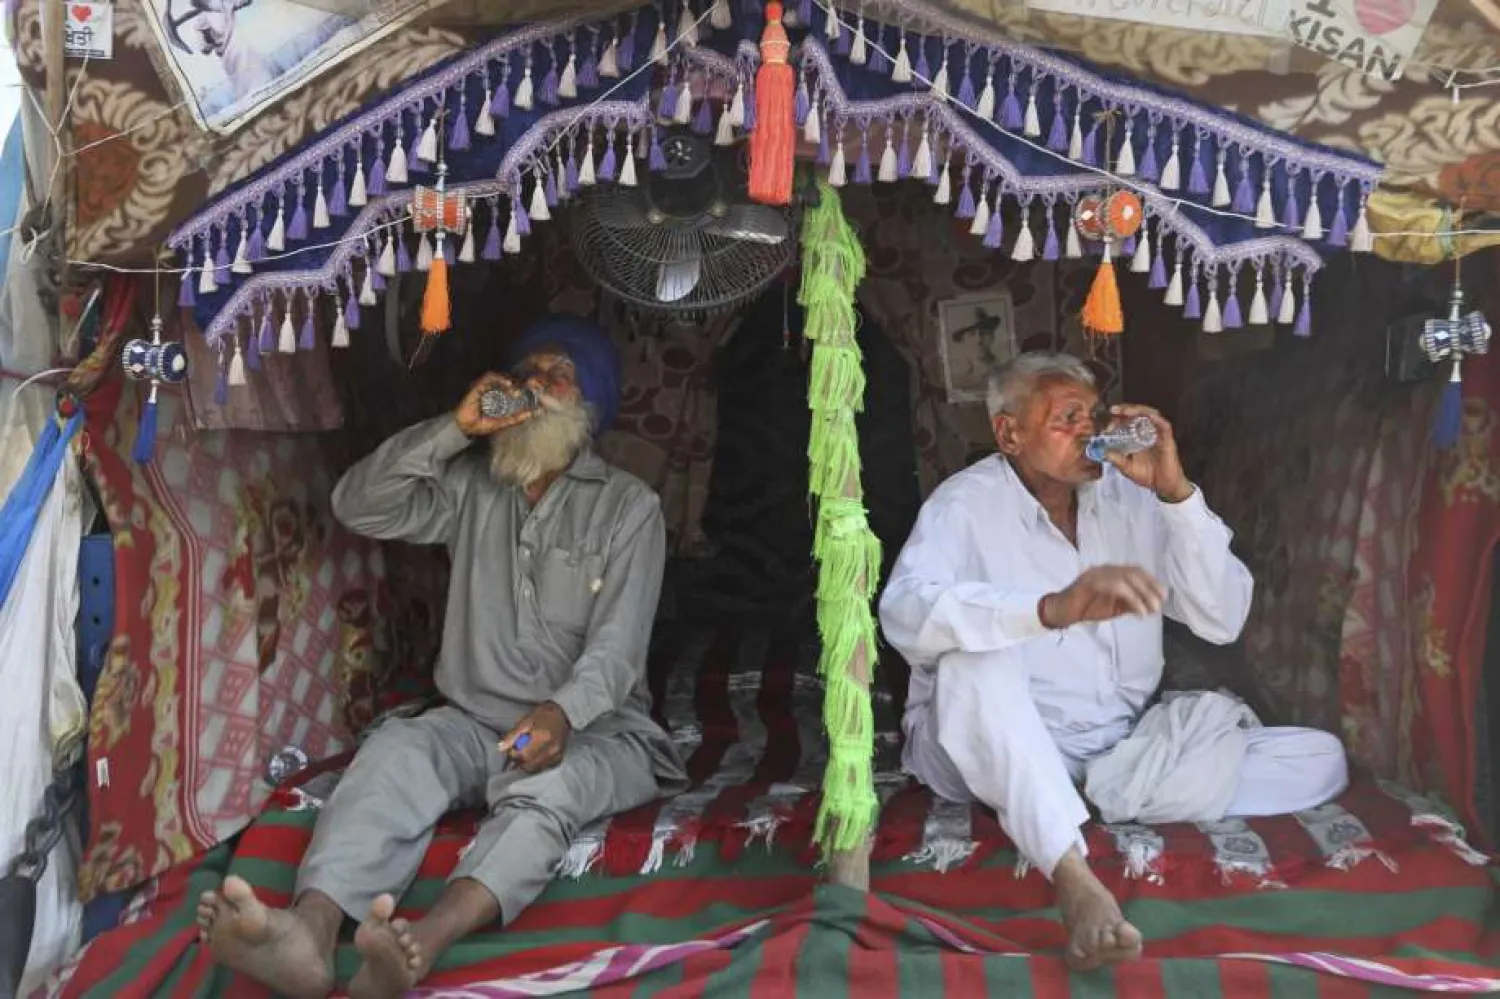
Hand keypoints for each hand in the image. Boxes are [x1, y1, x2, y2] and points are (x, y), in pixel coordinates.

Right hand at [455, 372, 540, 437]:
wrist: (465, 427)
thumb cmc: (481, 425)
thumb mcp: (502, 422)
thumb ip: (514, 419)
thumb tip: (530, 415)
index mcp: (498, 397)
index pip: (512, 389)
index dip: (522, 389)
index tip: (533, 394)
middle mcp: (492, 390)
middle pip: (506, 381)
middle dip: (517, 384)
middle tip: (526, 390)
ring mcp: (485, 387)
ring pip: (499, 377)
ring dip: (508, 381)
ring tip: (515, 389)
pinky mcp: (478, 385)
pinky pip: (489, 378)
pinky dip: (499, 379)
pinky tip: (508, 384)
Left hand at [497, 702, 570, 772]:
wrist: (565, 713)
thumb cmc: (543, 714)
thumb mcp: (526, 720)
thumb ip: (513, 735)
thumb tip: (500, 748)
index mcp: (541, 737)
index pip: (522, 755)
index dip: (514, 754)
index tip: (512, 748)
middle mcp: (550, 749)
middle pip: (528, 764)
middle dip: (519, 761)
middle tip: (518, 752)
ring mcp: (556, 754)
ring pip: (536, 768)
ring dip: (527, 764)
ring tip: (525, 754)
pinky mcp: (559, 757)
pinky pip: (544, 767)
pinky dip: (536, 764)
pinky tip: (534, 757)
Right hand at [1041, 565, 1165, 628]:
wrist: (1062, 613)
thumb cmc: (1087, 609)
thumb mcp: (1115, 608)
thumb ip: (1130, 604)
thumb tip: (1151, 606)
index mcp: (1111, 572)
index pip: (1136, 571)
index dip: (1152, 581)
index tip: (1164, 595)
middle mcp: (1105, 569)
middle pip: (1134, 572)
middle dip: (1150, 588)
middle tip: (1159, 605)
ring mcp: (1096, 573)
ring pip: (1126, 578)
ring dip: (1142, 594)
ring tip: (1150, 610)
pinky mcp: (1089, 581)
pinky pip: (1115, 586)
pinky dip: (1131, 598)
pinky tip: (1138, 611)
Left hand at [1102, 404, 1192, 502]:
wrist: (1164, 487)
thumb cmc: (1148, 476)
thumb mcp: (1127, 468)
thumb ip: (1117, 460)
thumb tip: (1104, 452)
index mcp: (1136, 438)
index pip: (1126, 422)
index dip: (1116, 420)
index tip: (1107, 426)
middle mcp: (1147, 433)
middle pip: (1137, 414)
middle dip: (1125, 410)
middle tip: (1113, 411)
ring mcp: (1158, 434)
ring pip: (1150, 414)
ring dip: (1137, 410)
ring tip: (1125, 411)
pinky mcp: (1167, 439)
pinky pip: (1163, 424)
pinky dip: (1154, 418)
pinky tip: (1146, 416)